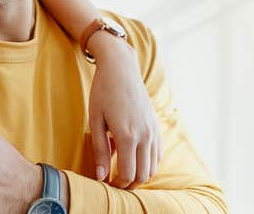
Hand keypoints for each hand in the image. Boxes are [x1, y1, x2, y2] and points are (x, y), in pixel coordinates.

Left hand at [87, 32, 162, 188]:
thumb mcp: (95, 121)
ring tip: (122, 171)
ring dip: (139, 174)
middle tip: (114, 182)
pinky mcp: (157, 126)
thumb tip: (100, 177)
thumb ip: (99, 150)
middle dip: (129, 183)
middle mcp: (145, 135)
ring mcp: (154, 131)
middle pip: (143, 175)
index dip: (117, 184)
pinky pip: (158, 154)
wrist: (121, 69)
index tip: (107, 184)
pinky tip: (133, 158)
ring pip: (153, 167)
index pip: (128, 173)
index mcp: (127, 135)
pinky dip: (148, 162)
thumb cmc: (103, 92)